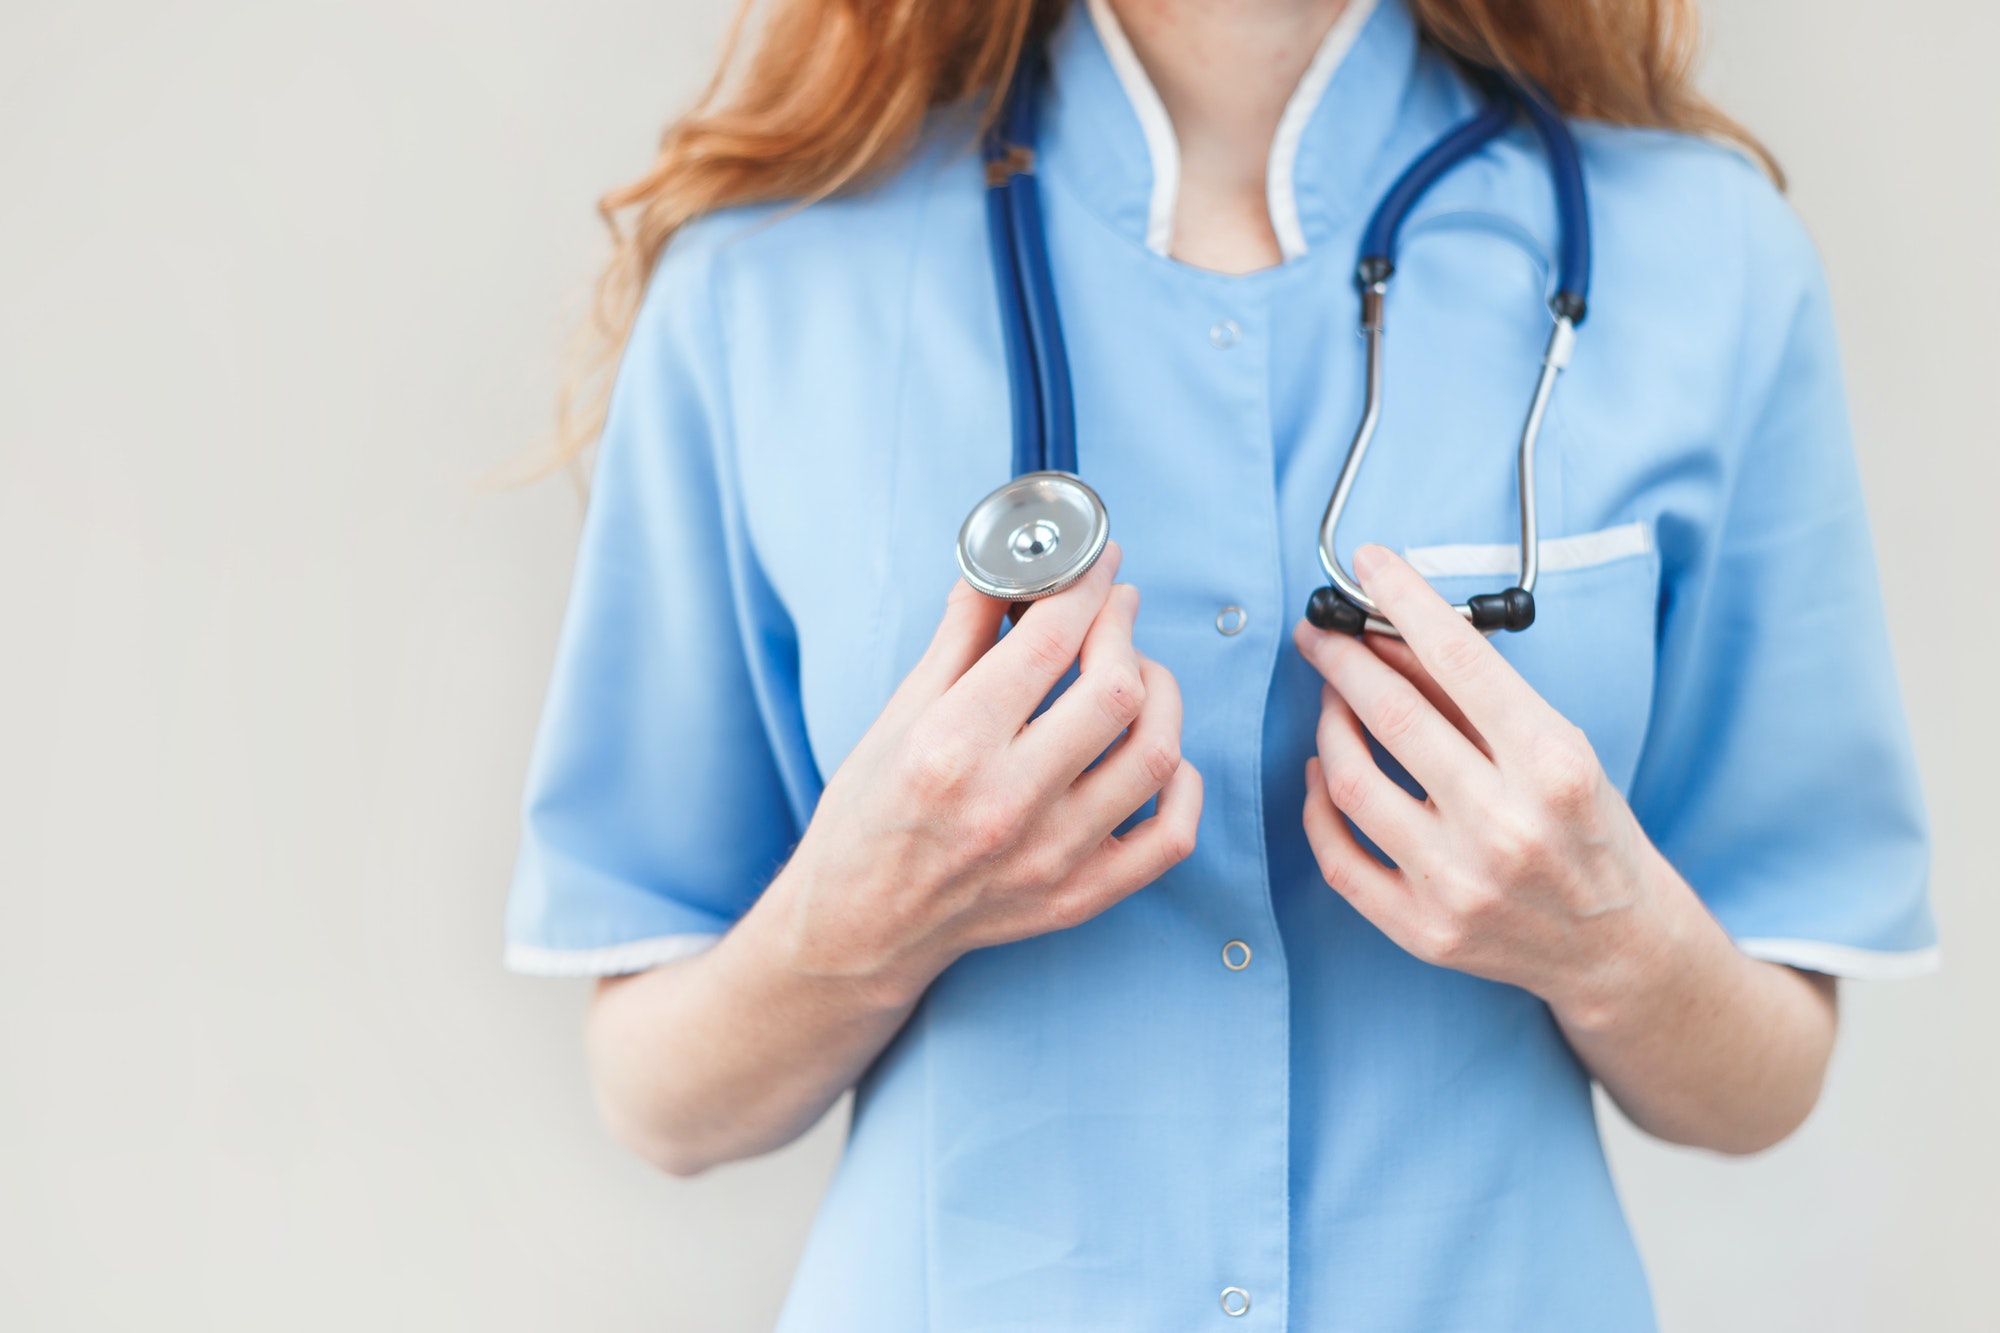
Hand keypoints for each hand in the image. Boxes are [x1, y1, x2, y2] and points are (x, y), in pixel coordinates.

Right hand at [773, 543, 1202, 1003]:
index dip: (1086, 586)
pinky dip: (1182, 784)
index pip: (1049, 643)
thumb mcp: (896, 715)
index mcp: (950, 748)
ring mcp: (1050, 859)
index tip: (1098, 562)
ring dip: (1160, 694)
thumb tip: (1007, 569)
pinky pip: (1171, 837)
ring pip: (1155, 755)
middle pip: (1115, 691)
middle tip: (1114, 607)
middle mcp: (1006, 804)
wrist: (857, 928)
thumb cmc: (868, 816)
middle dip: (1124, 628)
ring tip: (1136, 672)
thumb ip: (958, 638)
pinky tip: (1159, 754)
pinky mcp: (1078, 898)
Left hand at [1293, 544, 1675, 1020]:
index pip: (1458, 660)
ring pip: (1348, 781)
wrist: (1618, 949)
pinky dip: (1315, 804)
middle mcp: (1505, 825)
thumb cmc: (1588, 832)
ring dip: (1327, 724)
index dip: (1402, 599)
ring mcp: (1459, 884)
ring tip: (1331, 701)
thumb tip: (1392, 631)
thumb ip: (1476, 695)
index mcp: (1553, 766)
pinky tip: (1321, 771)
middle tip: (1318, 633)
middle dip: (1340, 659)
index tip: (1367, 562)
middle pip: (1390, 715)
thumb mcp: (1559, 747)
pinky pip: (1336, 857)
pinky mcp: (1424, 930)